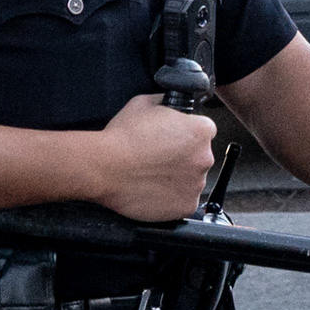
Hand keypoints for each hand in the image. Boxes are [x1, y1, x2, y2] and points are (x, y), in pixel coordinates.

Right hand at [89, 92, 218, 219]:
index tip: (172, 139)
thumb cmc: (121, 137)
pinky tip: (153, 188)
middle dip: (183, 156)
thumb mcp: (145, 103)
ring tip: (152, 173)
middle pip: (199, 156)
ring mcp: (197, 184)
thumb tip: (171, 104)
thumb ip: (166, 103)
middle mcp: (205, 158)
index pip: (204, 130)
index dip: (186, 133)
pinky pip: (183, 201)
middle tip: (159, 157)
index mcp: (201, 131)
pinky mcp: (186, 206)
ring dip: (177, 177)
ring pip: (191, 179)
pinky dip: (171, 197)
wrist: (105, 168)